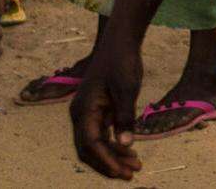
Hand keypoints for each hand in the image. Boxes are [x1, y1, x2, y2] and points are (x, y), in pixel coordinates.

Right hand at [71, 42, 145, 179]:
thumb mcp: (127, 89)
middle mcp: (80, 114)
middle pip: (89, 150)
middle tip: (132, 174)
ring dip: (113, 157)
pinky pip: (101, 135)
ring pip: (95, 144)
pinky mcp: (97, 111)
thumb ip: (125, 116)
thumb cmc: (122, 62)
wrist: (120, 41)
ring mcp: (87, 113)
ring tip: (135, 165)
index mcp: (83, 110)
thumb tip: (126, 144)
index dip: (105, 161)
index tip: (122, 172)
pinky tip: (130, 152)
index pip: (90, 144)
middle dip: (109, 164)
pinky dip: (113, 145)